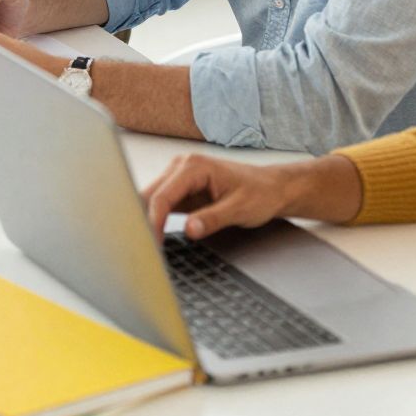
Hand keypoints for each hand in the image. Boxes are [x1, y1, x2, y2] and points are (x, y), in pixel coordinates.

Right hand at [140, 154, 305, 241]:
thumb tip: (189, 229)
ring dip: (148, 220)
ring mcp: (179, 178)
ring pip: (152, 199)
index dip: (153, 221)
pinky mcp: (181, 190)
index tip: (152, 244)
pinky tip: (155, 237)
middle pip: (150, 195)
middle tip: (143, 248)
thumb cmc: (260, 193)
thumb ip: (213, 219)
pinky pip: (162, 205)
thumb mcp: (240, 209)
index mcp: (194, 166)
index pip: (162, 196)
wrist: (272, 188)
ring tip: (146, 245)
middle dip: (143, 220)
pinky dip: (156, 220)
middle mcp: (181, 167)